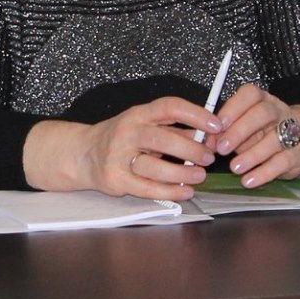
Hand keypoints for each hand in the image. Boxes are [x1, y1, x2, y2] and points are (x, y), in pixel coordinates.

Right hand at [25, 96, 222, 199]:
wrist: (82, 154)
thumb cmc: (122, 139)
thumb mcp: (146, 126)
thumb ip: (176, 130)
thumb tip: (210, 136)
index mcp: (139, 114)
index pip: (169, 107)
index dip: (195, 114)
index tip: (217, 125)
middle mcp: (127, 131)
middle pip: (162, 138)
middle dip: (191, 149)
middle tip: (209, 158)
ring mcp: (118, 156)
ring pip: (153, 166)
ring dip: (182, 172)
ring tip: (199, 176)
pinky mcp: (115, 178)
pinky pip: (146, 188)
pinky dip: (169, 191)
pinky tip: (185, 191)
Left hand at [213, 84, 299, 186]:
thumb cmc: (265, 131)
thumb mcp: (244, 126)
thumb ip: (225, 132)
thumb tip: (205, 141)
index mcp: (262, 100)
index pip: (250, 94)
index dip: (233, 108)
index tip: (217, 124)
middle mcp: (278, 112)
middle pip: (262, 114)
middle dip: (240, 131)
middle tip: (222, 148)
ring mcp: (292, 131)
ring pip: (274, 139)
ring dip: (251, 155)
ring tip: (234, 167)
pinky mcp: (299, 154)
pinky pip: (283, 162)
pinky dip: (264, 173)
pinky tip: (249, 180)